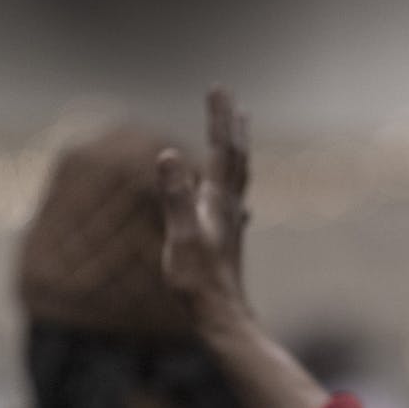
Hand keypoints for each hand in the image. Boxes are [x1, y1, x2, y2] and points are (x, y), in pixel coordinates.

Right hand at [157, 88, 252, 328]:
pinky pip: (234, 203)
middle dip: (230, 125)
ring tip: (239, 132)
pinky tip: (239, 202)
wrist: (224, 319)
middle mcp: (230, 208)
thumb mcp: (181, 238)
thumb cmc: (199, 284)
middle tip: (229, 97)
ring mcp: (232, 224)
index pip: (221, 150)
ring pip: (239, 179)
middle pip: (235, 158)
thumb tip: (169, 154)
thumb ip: (175, 196)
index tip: (218, 88)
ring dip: (237, 151)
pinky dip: (233, 188)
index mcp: (218, 203)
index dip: (219, 119)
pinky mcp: (229, 240)